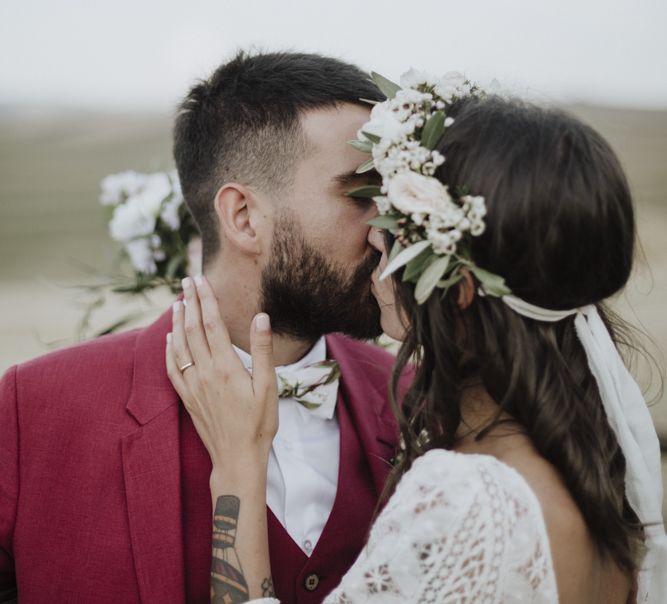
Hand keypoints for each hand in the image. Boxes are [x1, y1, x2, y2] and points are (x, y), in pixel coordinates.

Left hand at [165, 276, 278, 469]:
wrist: (237, 458)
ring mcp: (192, 385)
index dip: (206, 299)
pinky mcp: (187, 397)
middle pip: (192, 329)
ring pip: (179, 345)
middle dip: (189, 302)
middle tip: (186, 281)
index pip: (212, 323)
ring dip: (177, 321)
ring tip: (177, 302)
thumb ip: (262, 350)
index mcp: (226, 366)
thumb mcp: (269, 386)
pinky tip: (169, 338)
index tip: (201, 279)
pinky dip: (169, 349)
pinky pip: (172, 368)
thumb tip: (261, 317)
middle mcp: (204, 372)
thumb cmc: (259, 424)